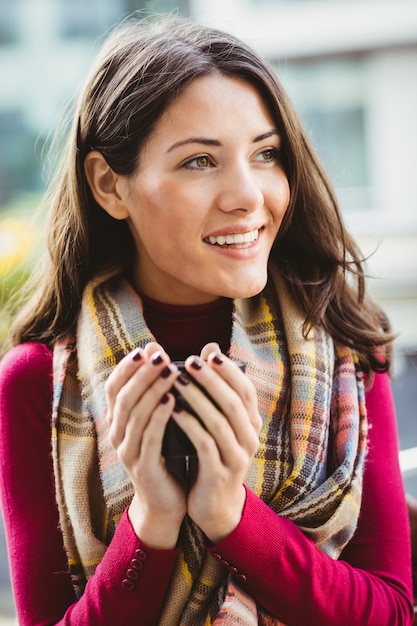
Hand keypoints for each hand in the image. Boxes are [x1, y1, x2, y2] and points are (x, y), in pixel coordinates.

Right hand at [105, 342, 185, 547]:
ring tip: (171, 371)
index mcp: (118, 420)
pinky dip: (160, 417)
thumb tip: (156, 347)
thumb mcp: (157, 417)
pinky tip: (173, 400)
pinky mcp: (143, 467)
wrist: (166, 500)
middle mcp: (117, 434)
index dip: (127, 367)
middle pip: (124, 397)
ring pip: (135, 415)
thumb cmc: (165, 451)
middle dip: (143, 374)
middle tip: (161, 356)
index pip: (114, 387)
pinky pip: (149, 437)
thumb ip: (156, 386)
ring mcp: (128, 452)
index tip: (145, 349)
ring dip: (153, 390)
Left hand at [171, 343, 261, 542]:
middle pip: (233, 403)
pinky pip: (205, 444)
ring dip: (197, 398)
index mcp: (251, 423)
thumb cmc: (213, 454)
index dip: (229, 371)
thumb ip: (216, 390)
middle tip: (190, 361)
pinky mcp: (219, 473)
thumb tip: (210, 349)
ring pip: (219, 422)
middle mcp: (249, 438)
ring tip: (177, 380)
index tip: (209, 353)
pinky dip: (190, 424)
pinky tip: (174, 410)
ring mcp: (236, 457)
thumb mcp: (219, 422)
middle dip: (211, 379)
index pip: (246, 390)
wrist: (215, 504)